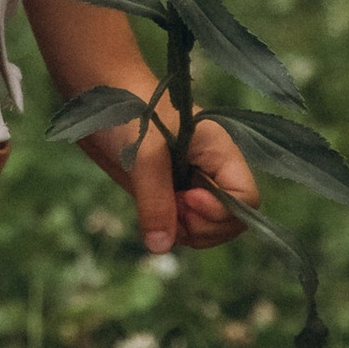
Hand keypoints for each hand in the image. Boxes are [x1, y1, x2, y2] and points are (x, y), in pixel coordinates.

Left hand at [104, 102, 256, 260]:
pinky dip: (170, 230)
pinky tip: (151, 216)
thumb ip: (155, 200)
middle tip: (172, 212)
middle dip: (203, 228)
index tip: (187, 200)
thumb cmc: (130, 113)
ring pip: (207, 229)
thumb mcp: (144, 155)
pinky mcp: (170, 195)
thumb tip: (161, 246)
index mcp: (220, 153)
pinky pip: (182, 227)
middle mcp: (212, 172)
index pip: (246, 198)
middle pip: (230, 221)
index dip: (221, 211)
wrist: (102, 101)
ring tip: (159, 213)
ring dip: (185, 233)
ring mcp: (192, 185)